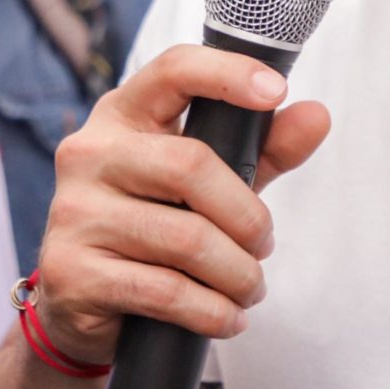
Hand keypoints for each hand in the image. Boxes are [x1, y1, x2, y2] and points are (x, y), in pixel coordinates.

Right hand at [34, 45, 329, 365]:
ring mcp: (74, 212)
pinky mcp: (72, 272)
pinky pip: (165, 291)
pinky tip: (227, 317)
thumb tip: (317, 116)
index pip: (173, 71)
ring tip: (249, 287)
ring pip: (186, 239)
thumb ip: (260, 149)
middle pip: (191, 166)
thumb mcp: (209, 182)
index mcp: (122, 115)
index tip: (275, 90)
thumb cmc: (153, 224)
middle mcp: (89, 153)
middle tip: (263, 245)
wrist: (79, 303)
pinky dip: (213, 311)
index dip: (227, 74)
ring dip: (237, 273)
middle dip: (247, 216)